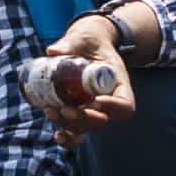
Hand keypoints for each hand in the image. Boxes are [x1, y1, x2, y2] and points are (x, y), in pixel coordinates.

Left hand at [35, 19, 138, 138]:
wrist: (86, 45)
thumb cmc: (90, 39)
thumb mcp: (85, 37)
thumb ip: (72, 42)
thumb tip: (53, 51)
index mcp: (118, 83)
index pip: (125, 105)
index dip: (113, 107)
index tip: (96, 100)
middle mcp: (108, 101)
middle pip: (102, 120)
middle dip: (84, 119)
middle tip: (65, 110)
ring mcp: (93, 109)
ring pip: (87, 128)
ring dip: (69, 125)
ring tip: (50, 111)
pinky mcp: (79, 113)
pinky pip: (77, 133)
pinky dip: (68, 138)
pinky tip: (57, 136)